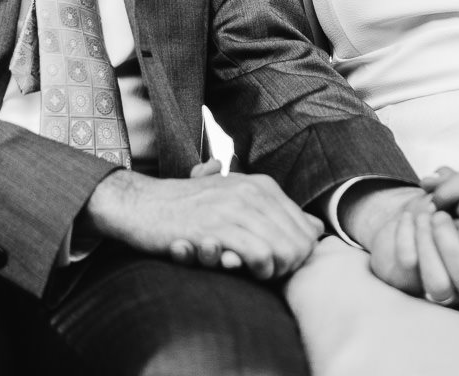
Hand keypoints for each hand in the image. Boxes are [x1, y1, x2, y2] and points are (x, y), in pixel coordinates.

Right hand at [81, 167, 322, 280]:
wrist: (142, 204)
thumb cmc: (189, 208)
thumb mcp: (235, 199)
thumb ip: (275, 211)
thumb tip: (316, 227)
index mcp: (262, 185)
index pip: (306, 227)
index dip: (299, 253)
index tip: (279, 264)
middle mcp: (253, 191)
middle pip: (300, 242)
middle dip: (290, 265)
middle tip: (267, 273)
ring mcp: (235, 207)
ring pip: (285, 250)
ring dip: (274, 271)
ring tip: (254, 273)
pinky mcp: (218, 227)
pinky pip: (260, 255)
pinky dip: (258, 270)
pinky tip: (240, 269)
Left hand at [345, 184, 458, 304]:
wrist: (416, 209)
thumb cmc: (455, 201)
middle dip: (452, 245)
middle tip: (441, 217)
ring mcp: (446, 289)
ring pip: (438, 285)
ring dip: (427, 243)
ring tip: (426, 216)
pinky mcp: (413, 286)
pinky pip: (408, 268)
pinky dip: (405, 235)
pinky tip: (408, 218)